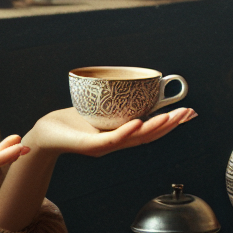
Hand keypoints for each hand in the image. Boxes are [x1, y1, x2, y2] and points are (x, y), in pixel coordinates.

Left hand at [24, 106, 196, 157]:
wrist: (44, 135)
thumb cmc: (69, 122)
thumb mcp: (97, 108)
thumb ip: (115, 101)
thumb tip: (133, 85)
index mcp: (121, 136)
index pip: (150, 129)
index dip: (170, 122)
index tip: (188, 112)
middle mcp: (116, 143)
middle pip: (148, 135)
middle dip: (170, 124)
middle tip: (187, 113)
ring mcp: (104, 147)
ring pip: (135, 138)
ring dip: (154, 128)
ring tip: (170, 118)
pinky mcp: (90, 146)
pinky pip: (112, 140)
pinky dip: (127, 132)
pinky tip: (139, 122)